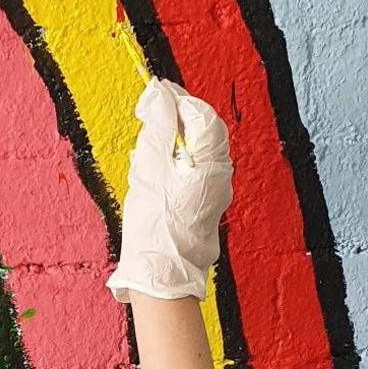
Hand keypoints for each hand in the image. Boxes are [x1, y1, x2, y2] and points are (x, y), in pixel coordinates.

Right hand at [105, 77, 233, 302]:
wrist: (163, 275)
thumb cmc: (156, 224)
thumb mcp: (150, 167)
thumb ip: (157, 125)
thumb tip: (160, 93)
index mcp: (213, 161)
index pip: (200, 114)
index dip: (176, 100)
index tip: (151, 95)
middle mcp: (221, 174)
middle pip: (204, 130)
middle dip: (175, 118)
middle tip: (148, 115)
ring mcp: (215, 191)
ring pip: (198, 150)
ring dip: (173, 141)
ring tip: (146, 148)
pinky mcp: (205, 204)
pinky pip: (193, 170)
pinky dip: (174, 162)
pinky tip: (153, 173)